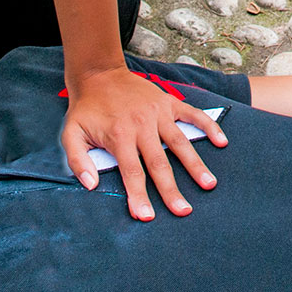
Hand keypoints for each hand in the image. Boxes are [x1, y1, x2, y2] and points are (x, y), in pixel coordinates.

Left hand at [60, 66, 227, 220]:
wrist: (99, 74)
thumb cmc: (86, 109)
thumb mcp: (71, 133)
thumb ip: (77, 160)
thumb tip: (91, 185)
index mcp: (119, 135)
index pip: (131, 172)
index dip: (138, 195)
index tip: (147, 216)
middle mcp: (141, 125)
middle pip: (159, 163)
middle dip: (171, 190)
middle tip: (183, 211)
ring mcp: (158, 113)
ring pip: (180, 142)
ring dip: (195, 164)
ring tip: (209, 184)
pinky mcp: (168, 102)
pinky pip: (192, 115)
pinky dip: (208, 127)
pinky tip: (221, 142)